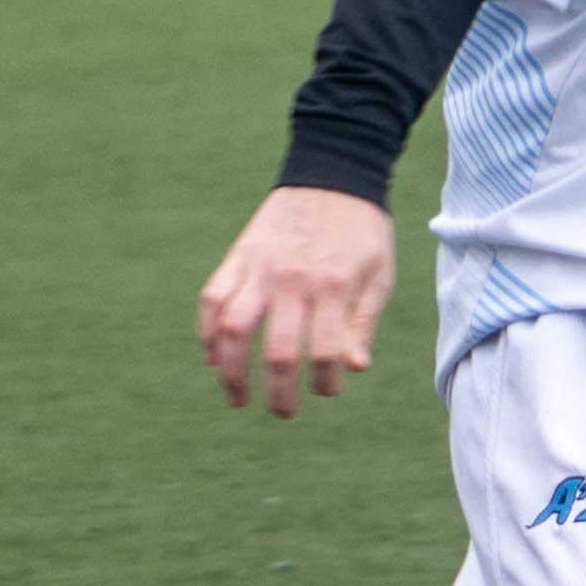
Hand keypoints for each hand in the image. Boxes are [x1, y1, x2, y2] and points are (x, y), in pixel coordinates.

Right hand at [198, 186, 396, 416]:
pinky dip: (207, 332)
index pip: (324, 353)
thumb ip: (362, 322)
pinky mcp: (239, 255)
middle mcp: (293, 280)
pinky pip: (212, 299)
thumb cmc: (362, 231)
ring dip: (229, 372)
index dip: (324, 383)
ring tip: (236, 397)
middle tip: (282, 412)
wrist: (331, 174)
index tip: (326, 390)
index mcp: (334, 286)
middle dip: (278, 394)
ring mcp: (260, 267)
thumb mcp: (378, 275)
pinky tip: (213, 356)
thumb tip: (354, 368)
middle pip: (276, 353)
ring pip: (232, 330)